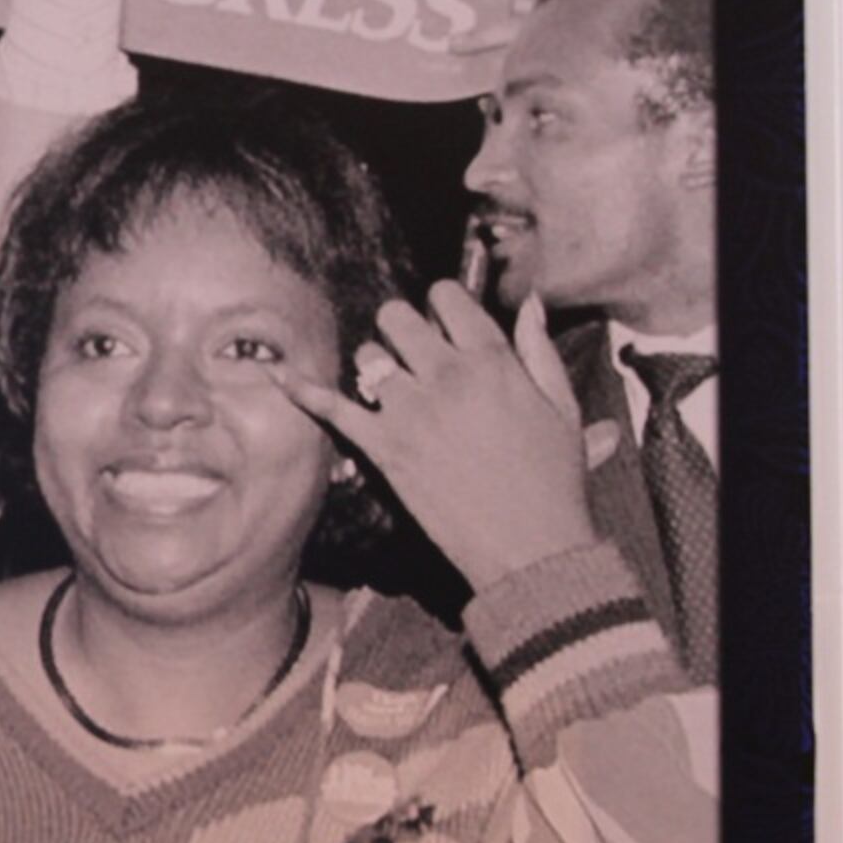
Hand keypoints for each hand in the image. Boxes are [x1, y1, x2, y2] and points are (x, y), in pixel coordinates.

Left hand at [279, 287, 596, 593]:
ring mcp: (410, 411)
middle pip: (397, 316)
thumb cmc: (553, 481)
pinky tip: (281, 377)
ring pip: (368, 355)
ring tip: (390, 385)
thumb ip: (540, 350)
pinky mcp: (383, 448)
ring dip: (376, 365)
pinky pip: (334, 408)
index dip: (443, 305)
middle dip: (402, 328)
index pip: (447, 296)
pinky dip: (304, 391)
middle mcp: (446, 375)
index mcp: (491, 359)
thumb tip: (531, 303)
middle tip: (413, 353)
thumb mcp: (561, 407)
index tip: (445, 324)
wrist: (530, 546)